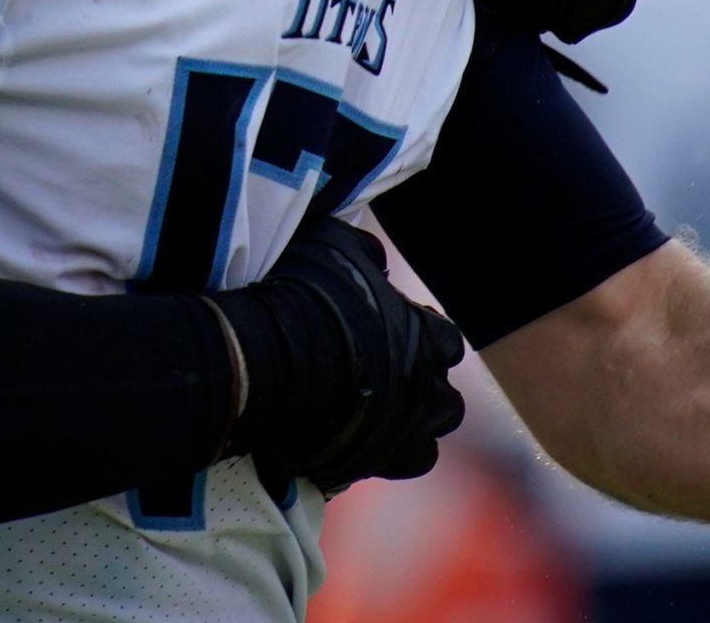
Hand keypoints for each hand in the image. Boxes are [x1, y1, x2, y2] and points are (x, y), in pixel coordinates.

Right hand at [215, 217, 465, 492]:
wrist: (264, 360)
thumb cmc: (299, 296)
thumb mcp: (333, 244)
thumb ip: (366, 251)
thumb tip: (377, 259)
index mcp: (426, 337)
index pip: (444, 341)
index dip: (417, 338)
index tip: (388, 335)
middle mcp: (428, 388)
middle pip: (444, 397)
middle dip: (420, 389)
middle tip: (381, 380)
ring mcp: (407, 431)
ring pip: (428, 438)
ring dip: (408, 427)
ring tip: (372, 416)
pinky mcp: (377, 463)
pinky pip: (394, 465)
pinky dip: (381, 456)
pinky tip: (354, 440)